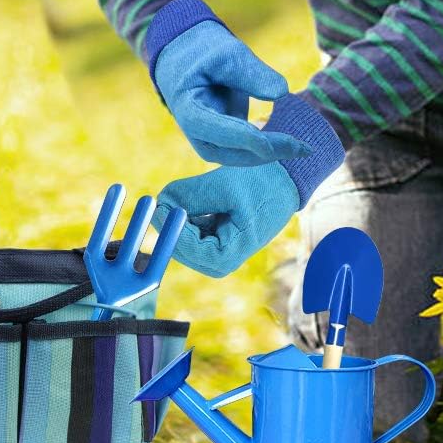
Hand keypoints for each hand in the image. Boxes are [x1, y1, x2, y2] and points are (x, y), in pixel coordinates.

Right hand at [146, 0, 312, 165]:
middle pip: (234, 153)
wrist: (187, 57)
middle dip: (270, 152)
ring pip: (242, 157)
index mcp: (190, 112)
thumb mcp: (227, 53)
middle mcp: (198, 134)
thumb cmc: (205, 52)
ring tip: (304, 149)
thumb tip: (282, 93)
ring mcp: (211, 140)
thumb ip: (251, 72)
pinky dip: (271, 148)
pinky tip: (295, 145)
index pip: (222, 133)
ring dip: (273, 155)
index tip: (286, 142)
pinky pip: (249, 151)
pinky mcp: (226, 140)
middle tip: (305, 148)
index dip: (253, 140)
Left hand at [151, 94, 344, 277]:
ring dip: (180, 217)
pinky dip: (188, 214)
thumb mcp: (223, 185)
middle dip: (172, 223)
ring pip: (182, 238)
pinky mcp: (211, 243)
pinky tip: (199, 198)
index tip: (160, 205)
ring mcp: (215, 254)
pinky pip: (188, 231)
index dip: (172, 228)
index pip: (189, 249)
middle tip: (163, 197)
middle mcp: (221, 261)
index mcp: (230, 254)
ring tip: (189, 192)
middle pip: (181, 247)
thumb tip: (159, 202)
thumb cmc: (259, 182)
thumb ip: (189, 195)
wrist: (283, 181)